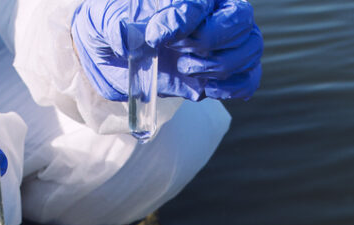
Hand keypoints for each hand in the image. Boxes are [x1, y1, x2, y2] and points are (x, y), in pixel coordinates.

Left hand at [71, 0, 262, 102]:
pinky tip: (207, 87)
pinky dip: (233, 87)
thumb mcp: (103, 23)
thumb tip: (127, 37)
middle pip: (240, 18)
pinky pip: (249, 78)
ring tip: (187, 69)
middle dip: (211, 38)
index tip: (154, 36)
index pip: (200, 0)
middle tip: (180, 53)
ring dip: (220, 65)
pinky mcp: (224, 73)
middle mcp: (214, 13)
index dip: (183, 19)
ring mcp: (224, 43)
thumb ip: (114, 26)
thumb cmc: (111, 29)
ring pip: (250, 47)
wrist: (112, 55)